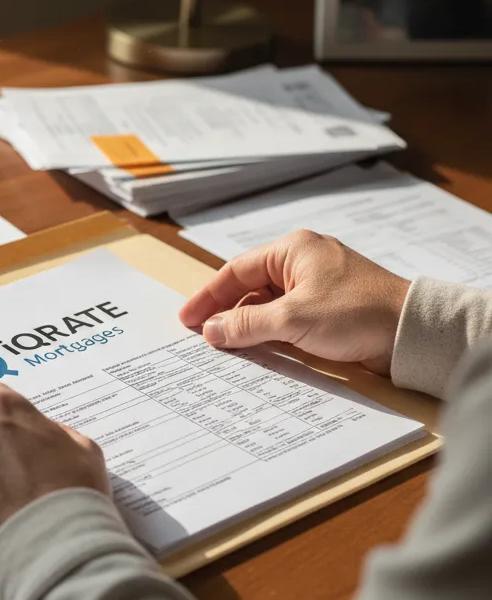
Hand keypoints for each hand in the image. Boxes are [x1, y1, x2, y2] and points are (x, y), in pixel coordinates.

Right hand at [178, 230, 409, 376]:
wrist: (412, 334)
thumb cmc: (357, 313)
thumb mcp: (294, 318)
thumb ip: (248, 324)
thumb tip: (211, 331)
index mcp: (294, 250)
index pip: (237, 270)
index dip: (209, 296)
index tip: (187, 319)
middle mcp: (303, 263)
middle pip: (250, 287)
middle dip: (225, 312)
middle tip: (200, 335)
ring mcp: (317, 287)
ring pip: (268, 305)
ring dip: (246, 325)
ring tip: (223, 347)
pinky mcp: (328, 310)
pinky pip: (286, 318)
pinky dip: (268, 332)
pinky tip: (255, 349)